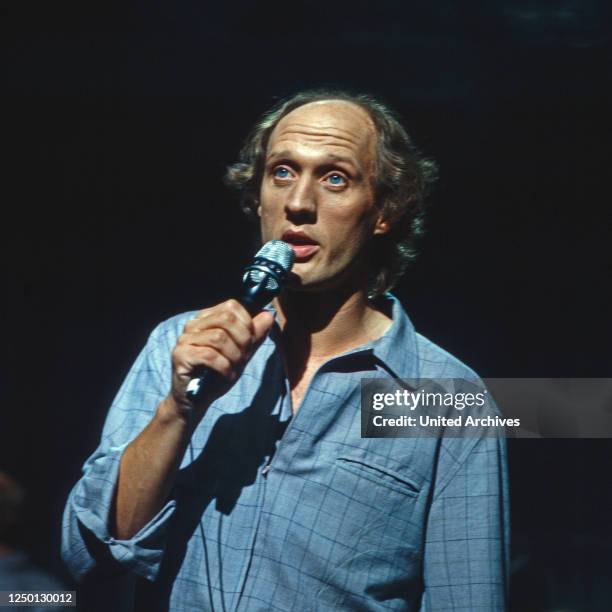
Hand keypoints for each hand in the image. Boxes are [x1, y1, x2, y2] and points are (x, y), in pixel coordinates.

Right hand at [166, 299, 274, 415]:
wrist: (195, 401)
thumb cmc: (216, 374)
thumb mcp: (241, 353)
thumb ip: (254, 335)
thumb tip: (268, 315)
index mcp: (207, 319)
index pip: (231, 306)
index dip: (247, 323)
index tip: (250, 342)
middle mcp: (193, 325)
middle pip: (226, 318)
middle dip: (243, 339)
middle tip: (243, 357)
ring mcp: (185, 339)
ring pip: (219, 337)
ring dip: (234, 355)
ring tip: (234, 367)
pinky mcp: (181, 355)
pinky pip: (209, 355)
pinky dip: (224, 366)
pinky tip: (226, 374)